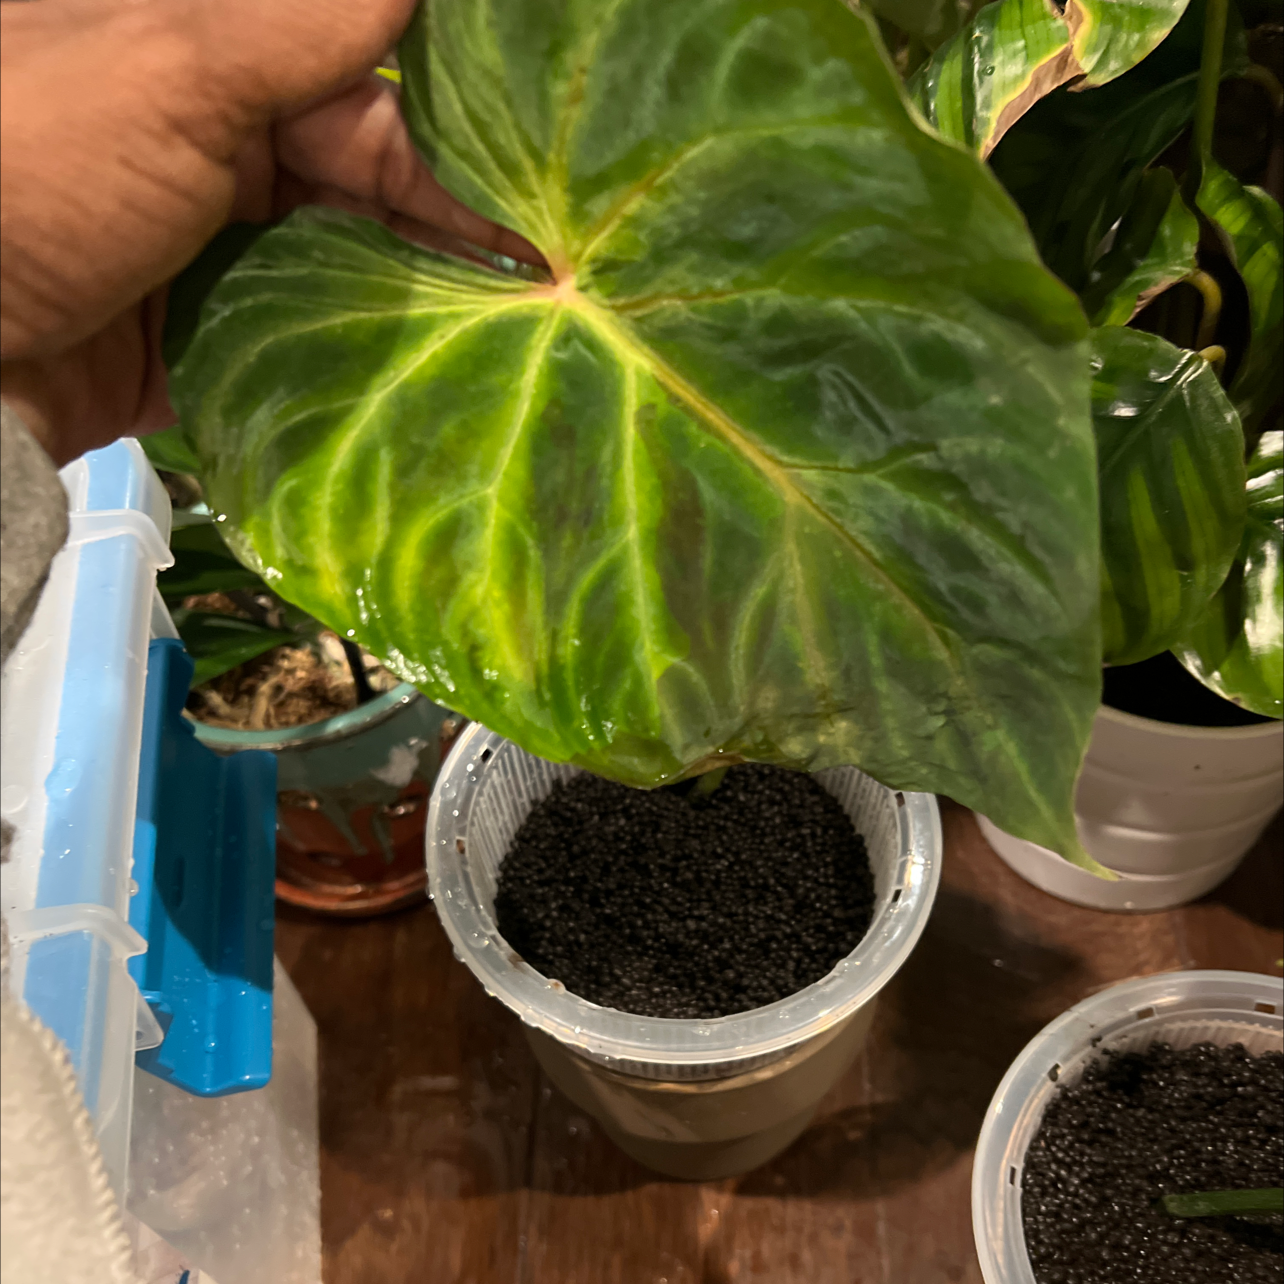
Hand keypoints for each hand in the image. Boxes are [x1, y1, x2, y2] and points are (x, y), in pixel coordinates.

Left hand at [0, 0, 538, 466]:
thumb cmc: (37, 176)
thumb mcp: (172, 69)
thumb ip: (307, 25)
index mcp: (200, 57)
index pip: (362, 96)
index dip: (453, 145)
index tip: (539, 203)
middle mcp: (209, 146)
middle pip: (365, 181)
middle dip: (450, 228)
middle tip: (547, 280)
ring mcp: (207, 249)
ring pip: (345, 261)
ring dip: (417, 296)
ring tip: (509, 336)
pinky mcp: (200, 338)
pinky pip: (302, 337)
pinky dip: (361, 355)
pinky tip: (428, 375)